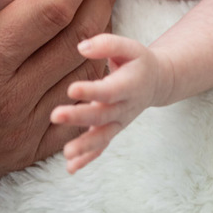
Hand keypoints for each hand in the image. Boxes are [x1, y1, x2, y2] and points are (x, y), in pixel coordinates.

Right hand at [0, 0, 117, 197]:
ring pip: (85, 74)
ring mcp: (22, 129)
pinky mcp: (26, 150)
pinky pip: (79, 113)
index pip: (50, 8)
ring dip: (102, 33)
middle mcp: (11, 97)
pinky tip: (89, 53)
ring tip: (100, 0)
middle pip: (79, 37)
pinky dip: (91, 79)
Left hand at [50, 34, 167, 173]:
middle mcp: (125, 107)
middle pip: (102, 115)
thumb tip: (81, 48)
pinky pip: (101, 147)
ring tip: (67, 153)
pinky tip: (70, 167)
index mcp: (130, 84)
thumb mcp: (129, 47)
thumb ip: (107, 44)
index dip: (92, 90)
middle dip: (79, 117)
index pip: (110, 90)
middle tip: (56, 115)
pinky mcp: (113, 130)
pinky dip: (88, 158)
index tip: (71, 89)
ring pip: (103, 137)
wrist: (156, 82)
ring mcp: (120, 122)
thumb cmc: (137, 61)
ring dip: (85, 146)